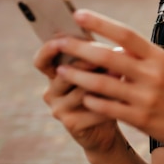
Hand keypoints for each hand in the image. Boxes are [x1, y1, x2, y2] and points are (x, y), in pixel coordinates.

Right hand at [33, 38, 121, 152]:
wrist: (108, 122)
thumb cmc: (104, 88)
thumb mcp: (97, 69)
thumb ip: (94, 54)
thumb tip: (105, 41)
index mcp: (55, 74)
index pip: (41, 60)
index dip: (48, 50)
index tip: (61, 40)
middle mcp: (51, 92)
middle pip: (64, 74)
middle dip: (86, 63)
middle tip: (106, 55)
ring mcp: (59, 109)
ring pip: (80, 91)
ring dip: (102, 82)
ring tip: (121, 74)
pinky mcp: (72, 124)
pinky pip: (92, 108)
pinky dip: (109, 102)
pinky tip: (122, 97)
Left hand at [48, 9, 163, 152]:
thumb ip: (142, 56)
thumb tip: (114, 43)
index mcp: (158, 57)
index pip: (126, 34)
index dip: (100, 23)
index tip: (78, 14)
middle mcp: (152, 74)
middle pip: (108, 56)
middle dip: (79, 48)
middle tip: (58, 42)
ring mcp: (145, 97)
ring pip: (102, 84)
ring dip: (78, 76)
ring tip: (60, 71)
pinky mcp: (140, 118)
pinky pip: (108, 108)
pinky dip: (92, 101)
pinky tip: (83, 97)